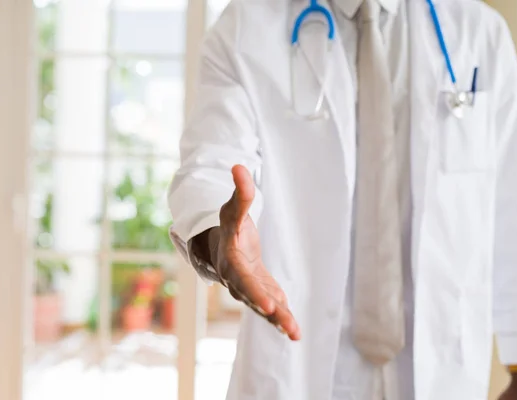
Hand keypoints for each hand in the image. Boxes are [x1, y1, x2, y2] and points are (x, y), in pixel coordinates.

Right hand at [207, 165, 299, 339]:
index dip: (255, 292)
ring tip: (295, 333)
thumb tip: (239, 166)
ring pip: (265, 307)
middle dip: (270, 311)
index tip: (270, 305)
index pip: (243, 278)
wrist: (221, 244)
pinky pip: (272, 308)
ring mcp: (251, 289)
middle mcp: (239, 280)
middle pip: (254, 298)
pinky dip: (282, 319)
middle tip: (285, 323)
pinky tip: (295, 333)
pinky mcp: (263, 293)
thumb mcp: (232, 209)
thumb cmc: (227, 226)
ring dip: (280, 320)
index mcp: (232, 262)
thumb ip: (240, 193)